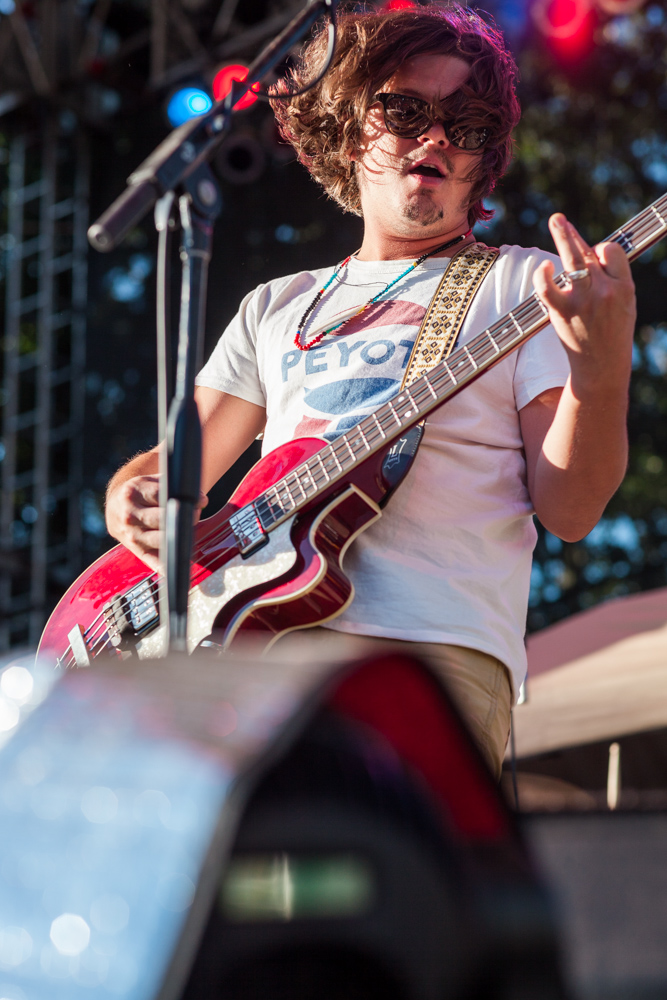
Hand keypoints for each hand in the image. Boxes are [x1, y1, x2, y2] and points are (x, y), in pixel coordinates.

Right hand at [105, 474, 207, 572]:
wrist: (116, 510)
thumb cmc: (139, 495)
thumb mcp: (149, 482)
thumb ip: (174, 486)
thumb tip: (201, 499)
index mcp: (133, 493)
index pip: (161, 496)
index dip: (184, 498)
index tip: (199, 501)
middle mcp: (130, 515)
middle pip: (163, 518)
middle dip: (186, 516)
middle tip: (196, 514)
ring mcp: (132, 535)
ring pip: (162, 539)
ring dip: (181, 535)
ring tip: (189, 528)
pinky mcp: (137, 551)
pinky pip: (154, 561)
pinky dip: (167, 565)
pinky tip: (178, 562)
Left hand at [533, 213, 636, 399]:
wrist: (602, 368)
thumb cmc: (612, 334)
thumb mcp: (625, 305)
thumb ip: (611, 279)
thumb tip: (589, 250)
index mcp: (625, 288)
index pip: (611, 252)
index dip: (600, 250)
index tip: (593, 256)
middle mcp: (605, 291)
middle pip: (589, 252)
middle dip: (572, 233)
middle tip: (557, 218)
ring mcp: (583, 300)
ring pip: (572, 260)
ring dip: (562, 236)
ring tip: (556, 221)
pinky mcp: (563, 312)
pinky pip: (548, 286)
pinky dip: (544, 274)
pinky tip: (544, 267)